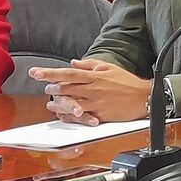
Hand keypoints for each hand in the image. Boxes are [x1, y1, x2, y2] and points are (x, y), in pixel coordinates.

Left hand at [30, 59, 152, 125]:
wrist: (145, 98)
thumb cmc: (129, 83)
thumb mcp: (110, 68)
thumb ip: (90, 64)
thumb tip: (74, 63)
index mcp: (95, 76)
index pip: (68, 73)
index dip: (49, 73)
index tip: (35, 72)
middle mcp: (93, 89)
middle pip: (66, 88)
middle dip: (53, 88)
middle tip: (47, 89)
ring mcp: (96, 103)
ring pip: (70, 103)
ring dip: (59, 103)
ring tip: (53, 103)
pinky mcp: (100, 115)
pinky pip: (80, 117)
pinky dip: (70, 117)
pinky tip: (65, 115)